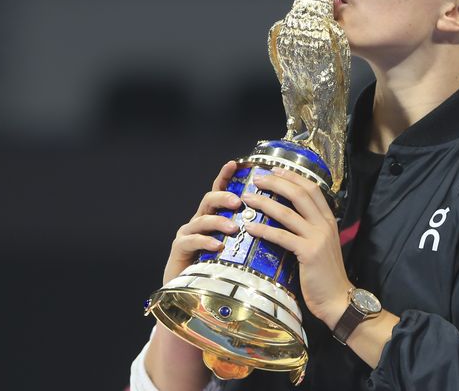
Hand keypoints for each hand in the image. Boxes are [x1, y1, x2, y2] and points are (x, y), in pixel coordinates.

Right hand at [162, 160, 241, 284]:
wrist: (193, 295)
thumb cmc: (221, 270)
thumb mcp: (238, 248)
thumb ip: (251, 234)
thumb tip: (279, 226)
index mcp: (214, 217)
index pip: (219, 191)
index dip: (225, 176)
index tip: (235, 164)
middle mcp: (199, 220)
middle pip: (209, 199)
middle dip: (224, 197)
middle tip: (239, 201)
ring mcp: (188, 233)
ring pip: (201, 219)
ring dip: (218, 221)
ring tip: (233, 228)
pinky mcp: (180, 248)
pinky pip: (192, 240)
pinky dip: (205, 241)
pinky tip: (217, 245)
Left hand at [241, 167, 353, 328]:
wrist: (338, 298)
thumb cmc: (325, 273)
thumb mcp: (321, 244)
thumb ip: (308, 228)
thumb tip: (286, 215)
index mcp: (328, 219)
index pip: (311, 189)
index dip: (292, 177)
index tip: (275, 170)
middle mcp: (324, 224)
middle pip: (299, 194)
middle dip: (277, 183)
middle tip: (258, 179)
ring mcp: (317, 237)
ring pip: (288, 212)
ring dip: (265, 203)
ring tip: (248, 198)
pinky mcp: (309, 253)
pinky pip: (282, 236)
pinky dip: (264, 229)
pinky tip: (250, 227)